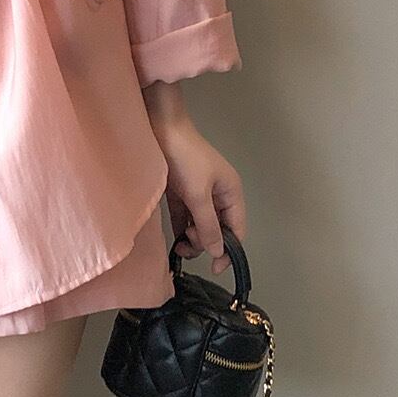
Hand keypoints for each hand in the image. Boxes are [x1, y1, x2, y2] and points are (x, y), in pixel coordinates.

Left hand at [144, 85, 246, 276]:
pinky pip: (187, 217)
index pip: (237, 229)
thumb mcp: (198, 195)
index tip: (214, 268)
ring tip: (179, 243)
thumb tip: (219, 252)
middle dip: (206, 241)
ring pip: (201, 225)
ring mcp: (200, 193)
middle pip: (219, 229)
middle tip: (187, 242)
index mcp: (231, 193)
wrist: (160, 128)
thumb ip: (208, 225)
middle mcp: (218, 195)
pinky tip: (174, 239)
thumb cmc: (184, 159)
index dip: (229, 250)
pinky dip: (182, 228)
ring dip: (193, 237)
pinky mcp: (182, 191)